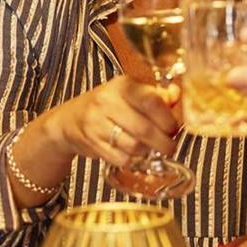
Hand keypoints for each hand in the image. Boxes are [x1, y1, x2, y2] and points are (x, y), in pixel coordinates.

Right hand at [39, 74, 178, 168]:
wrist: (70, 120)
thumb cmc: (107, 104)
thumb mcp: (129, 92)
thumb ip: (155, 95)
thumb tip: (176, 96)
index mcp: (121, 86)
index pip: (150, 101)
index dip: (167, 118)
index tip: (175, 127)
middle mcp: (107, 103)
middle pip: (144, 128)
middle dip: (163, 141)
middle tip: (171, 145)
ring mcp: (97, 125)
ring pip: (134, 146)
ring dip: (149, 151)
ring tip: (153, 148)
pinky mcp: (93, 144)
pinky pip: (121, 158)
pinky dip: (134, 160)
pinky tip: (136, 154)